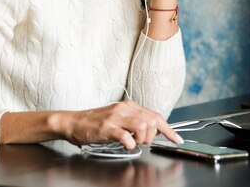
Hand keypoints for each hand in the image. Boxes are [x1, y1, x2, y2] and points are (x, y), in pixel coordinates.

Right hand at [53, 100, 182, 149]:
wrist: (73, 122)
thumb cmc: (95, 123)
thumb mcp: (118, 119)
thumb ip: (135, 121)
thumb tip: (153, 130)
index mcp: (129, 106)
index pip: (155, 115)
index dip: (168, 129)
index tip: (176, 139)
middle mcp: (124, 108)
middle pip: (152, 120)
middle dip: (153, 136)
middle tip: (144, 142)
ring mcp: (115, 117)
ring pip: (143, 125)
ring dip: (143, 139)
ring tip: (134, 143)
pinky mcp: (106, 127)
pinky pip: (126, 136)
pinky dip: (130, 143)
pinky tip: (126, 145)